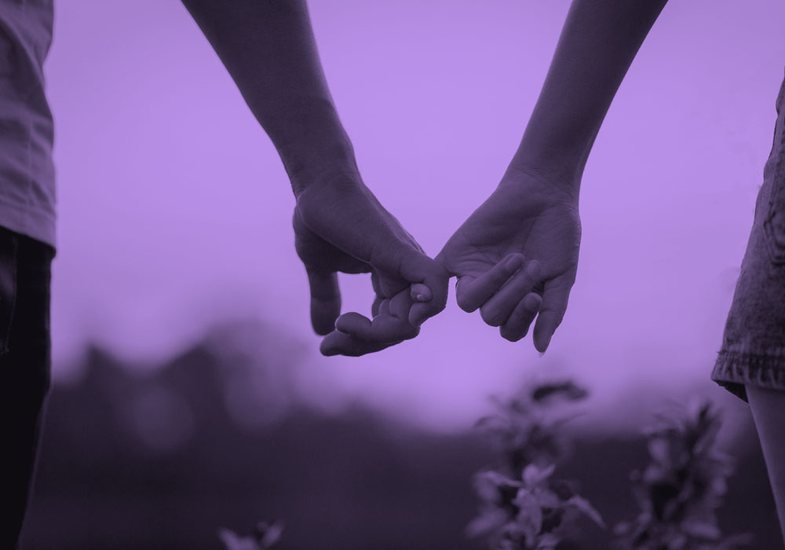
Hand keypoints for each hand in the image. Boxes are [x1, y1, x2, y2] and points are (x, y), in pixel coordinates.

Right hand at [293, 172, 447, 355]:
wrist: (316, 185)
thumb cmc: (320, 219)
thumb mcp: (321, 268)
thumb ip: (327, 298)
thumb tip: (322, 332)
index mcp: (390, 278)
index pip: (392, 325)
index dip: (362, 342)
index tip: (329, 345)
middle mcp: (404, 274)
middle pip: (403, 329)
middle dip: (366, 344)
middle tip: (332, 344)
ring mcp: (405, 262)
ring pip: (413, 319)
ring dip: (375, 335)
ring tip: (342, 327)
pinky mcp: (400, 251)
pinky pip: (432, 284)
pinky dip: (422, 306)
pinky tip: (381, 318)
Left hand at [438, 166, 580, 351]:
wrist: (544, 192)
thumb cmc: (557, 234)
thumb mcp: (560, 276)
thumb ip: (551, 313)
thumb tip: (540, 350)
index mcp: (516, 301)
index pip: (510, 329)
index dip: (521, 320)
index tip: (537, 297)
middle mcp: (492, 292)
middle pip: (490, 316)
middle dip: (513, 296)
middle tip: (532, 267)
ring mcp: (472, 273)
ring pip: (468, 302)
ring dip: (495, 286)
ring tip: (516, 258)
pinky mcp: (455, 254)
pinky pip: (437, 277)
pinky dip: (434, 287)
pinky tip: (452, 282)